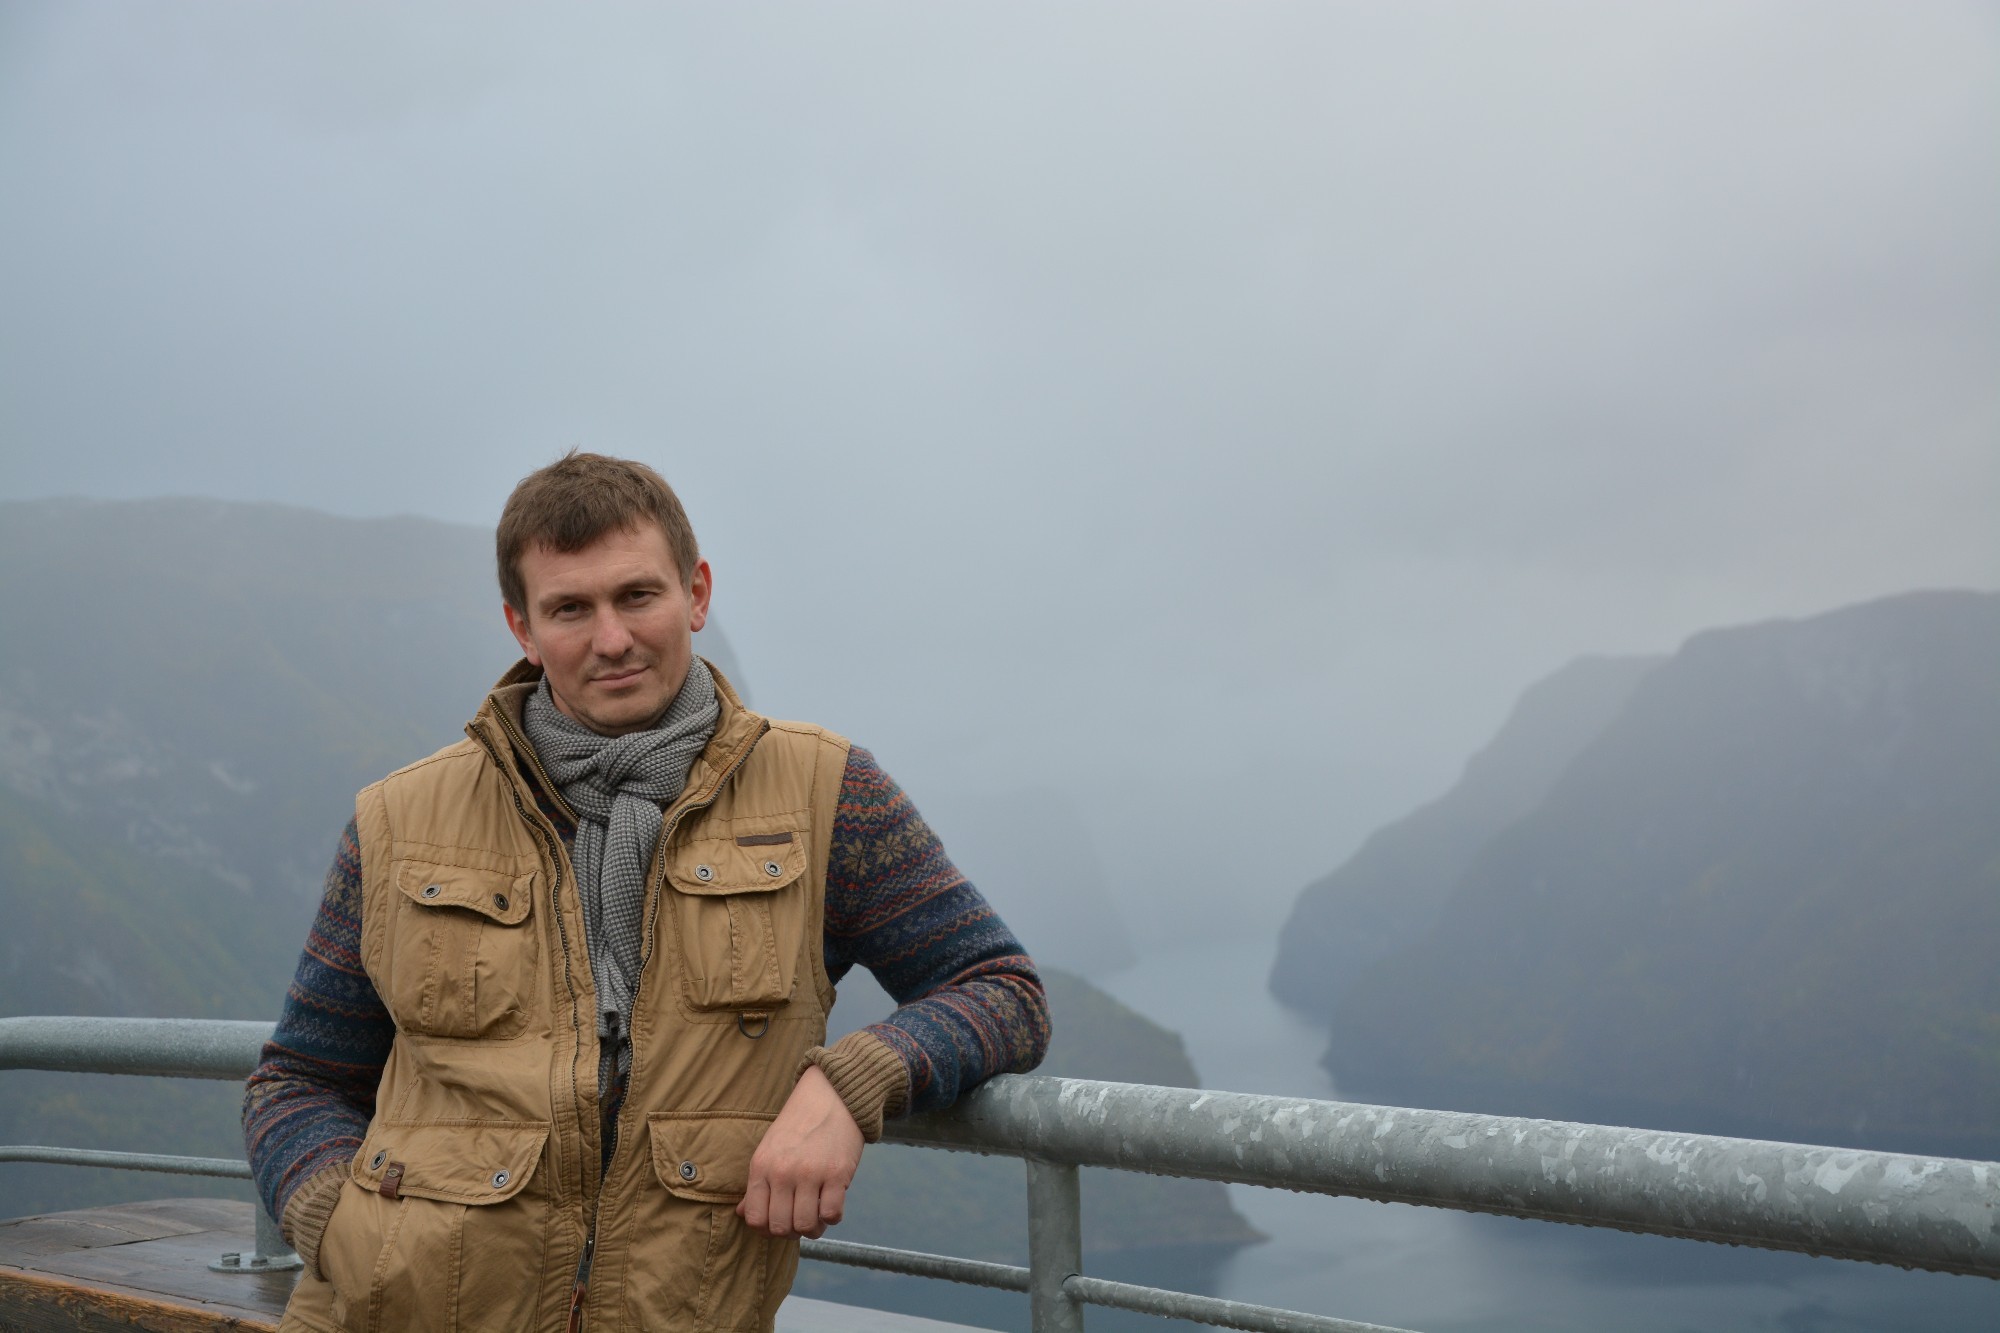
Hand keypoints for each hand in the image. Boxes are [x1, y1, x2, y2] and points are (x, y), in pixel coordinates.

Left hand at [737, 1065, 863, 1238]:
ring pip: (807, 1225)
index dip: (768, 1229)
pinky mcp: (837, 1174)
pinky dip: (832, 1217)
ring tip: (817, 1216)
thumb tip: (741, 1214)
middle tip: (801, 1220)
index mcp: (761, 1167)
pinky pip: (832, 1214)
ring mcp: (810, 1173)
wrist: (830, 1096)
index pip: (755, 1219)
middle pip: (781, 1227)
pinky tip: (832, 1204)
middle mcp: (783, 1172)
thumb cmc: (798, 1125)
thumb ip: (756, 1185)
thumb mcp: (769, 1150)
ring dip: (814, 1228)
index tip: (780, 1222)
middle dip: (792, 1232)